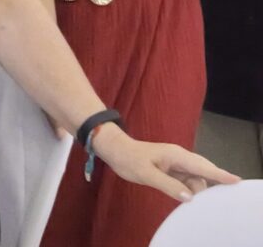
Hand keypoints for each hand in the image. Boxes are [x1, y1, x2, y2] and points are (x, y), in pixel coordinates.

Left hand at [93, 124, 239, 202]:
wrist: (114, 150)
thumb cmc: (128, 159)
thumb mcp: (146, 174)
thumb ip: (168, 185)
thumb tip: (189, 197)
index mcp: (177, 155)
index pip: (203, 167)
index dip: (220, 174)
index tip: (236, 181)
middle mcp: (180, 158)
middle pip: (203, 172)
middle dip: (209, 185)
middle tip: (208, 200)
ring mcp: (176, 163)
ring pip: (195, 178)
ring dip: (196, 189)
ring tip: (191, 200)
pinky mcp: (171, 169)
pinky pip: (187, 179)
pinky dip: (189, 188)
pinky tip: (186, 196)